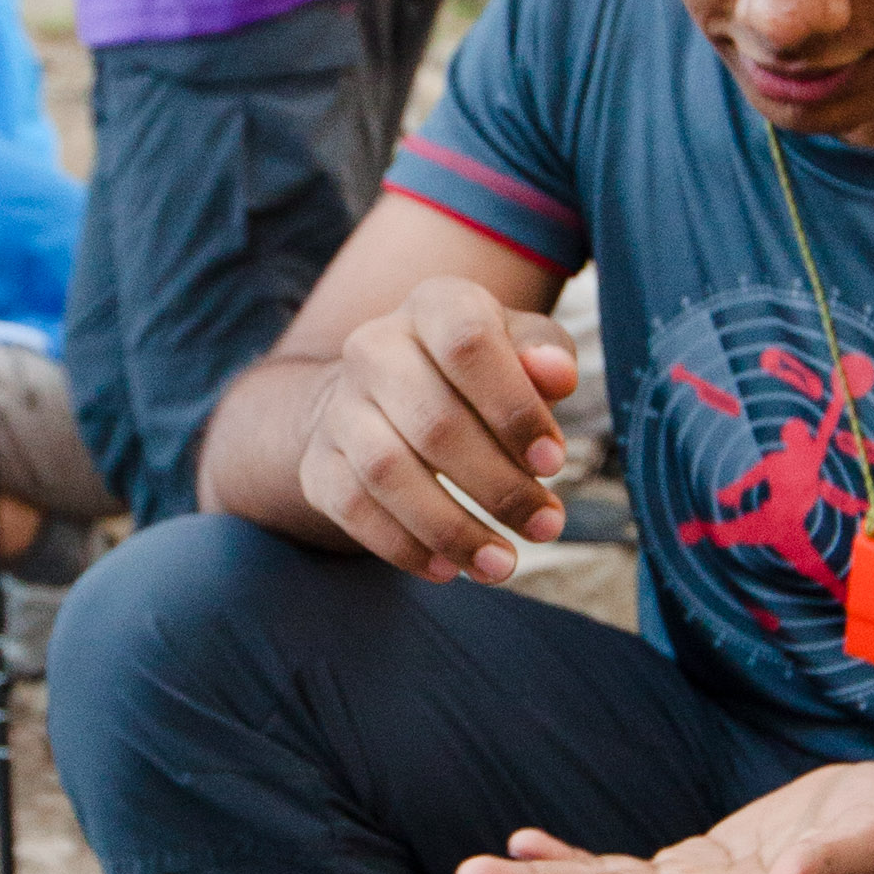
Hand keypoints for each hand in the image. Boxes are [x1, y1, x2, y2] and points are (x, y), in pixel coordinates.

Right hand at [297, 277, 581, 580]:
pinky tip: (448, 568)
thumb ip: (545, 354)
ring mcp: (339, 405)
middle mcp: (374, 346)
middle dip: (498, 486)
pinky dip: (403, 546)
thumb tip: (555, 375)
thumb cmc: (478, 374)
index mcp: (434, 306)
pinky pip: (352, 509)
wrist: (385, 394)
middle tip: (545, 526)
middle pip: (434, 422)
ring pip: (387, 471)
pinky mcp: (317, 460)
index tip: (553, 463)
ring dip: (451, 528)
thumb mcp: (518, 347)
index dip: (514, 408)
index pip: (467, 343)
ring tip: (502, 565)